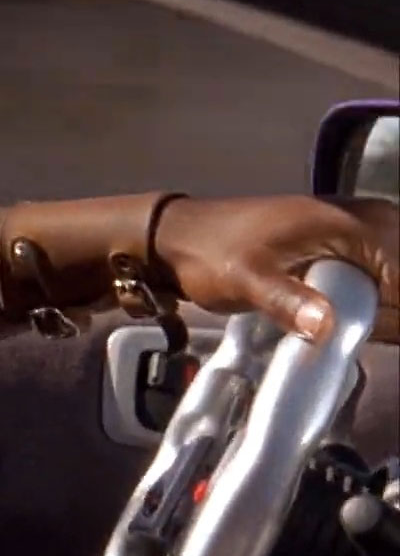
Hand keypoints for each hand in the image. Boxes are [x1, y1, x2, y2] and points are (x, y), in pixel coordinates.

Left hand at [155, 196, 398, 342]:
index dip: (399, 310)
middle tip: (373, 334)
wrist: (179, 237)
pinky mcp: (345, 246)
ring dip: (387, 308)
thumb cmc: (210, 253)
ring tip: (366, 331)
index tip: (384, 332)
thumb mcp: (245, 280)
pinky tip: (356, 323)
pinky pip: (382, 276)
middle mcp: (366, 221)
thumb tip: (324, 325)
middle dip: (394, 310)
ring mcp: (358, 232)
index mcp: (352, 224)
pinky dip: (377, 301)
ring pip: (395, 277)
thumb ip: (286, 301)